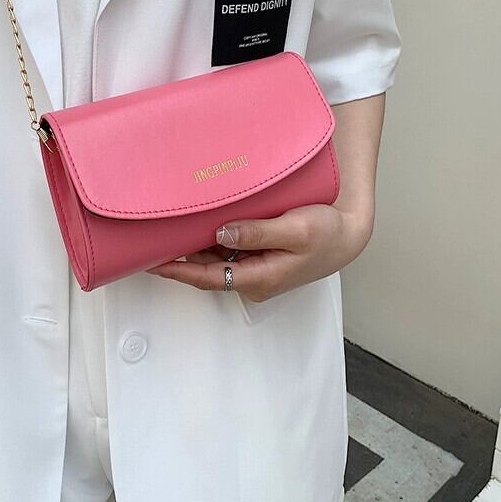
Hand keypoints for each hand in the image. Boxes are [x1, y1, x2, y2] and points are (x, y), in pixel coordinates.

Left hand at [147, 203, 373, 302]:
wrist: (348, 236)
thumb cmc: (327, 233)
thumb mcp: (295, 229)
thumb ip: (257, 232)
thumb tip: (222, 232)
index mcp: (260, 278)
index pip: (207, 277)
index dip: (178, 271)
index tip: (153, 263)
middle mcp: (254, 279)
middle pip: (207, 269)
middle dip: (181, 257)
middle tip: (155, 238)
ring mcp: (257, 270)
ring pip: (217, 259)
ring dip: (197, 246)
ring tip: (173, 227)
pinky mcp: (260, 259)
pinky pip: (230, 251)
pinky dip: (214, 239)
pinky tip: (203, 222)